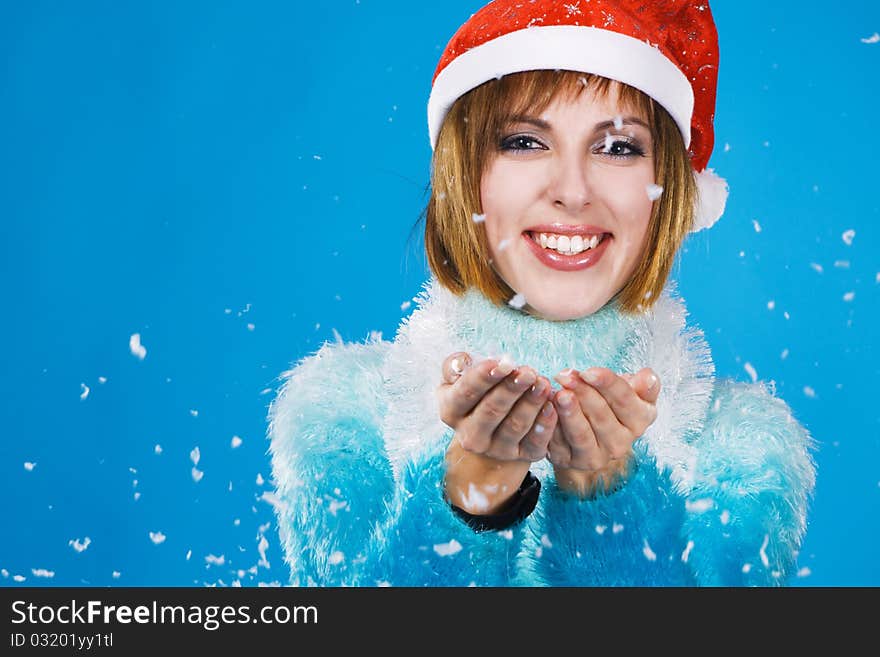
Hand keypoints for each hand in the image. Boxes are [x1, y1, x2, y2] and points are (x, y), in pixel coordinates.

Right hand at [437, 352, 556, 513]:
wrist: (494, 427)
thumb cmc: (478, 392)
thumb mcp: (460, 378)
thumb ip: (456, 365)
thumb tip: (462, 362)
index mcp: (451, 411)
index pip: (466, 393)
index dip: (483, 378)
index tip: (502, 364)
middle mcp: (470, 436)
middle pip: (491, 411)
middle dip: (511, 389)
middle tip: (528, 372)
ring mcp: (495, 449)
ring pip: (514, 426)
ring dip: (530, 403)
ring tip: (542, 383)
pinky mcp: (521, 456)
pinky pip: (534, 443)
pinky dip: (544, 425)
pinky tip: (551, 406)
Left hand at [548, 367, 659, 497]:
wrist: (588, 428)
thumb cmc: (610, 403)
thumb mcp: (631, 392)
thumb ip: (643, 386)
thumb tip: (647, 377)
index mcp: (639, 421)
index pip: (624, 400)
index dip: (607, 384)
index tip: (589, 371)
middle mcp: (621, 444)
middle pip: (601, 415)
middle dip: (582, 393)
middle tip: (565, 376)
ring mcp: (595, 456)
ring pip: (581, 434)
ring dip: (568, 413)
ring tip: (557, 394)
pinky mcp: (569, 461)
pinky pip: (558, 444)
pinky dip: (550, 426)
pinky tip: (544, 408)